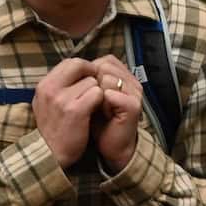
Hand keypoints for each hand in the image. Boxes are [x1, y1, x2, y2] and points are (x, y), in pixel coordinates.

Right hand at [31, 58, 104, 168]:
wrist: (51, 154)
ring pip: (92, 81)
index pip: (70, 62)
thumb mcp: (46, 104)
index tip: (88, 79)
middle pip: (80, 65)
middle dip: (92, 75)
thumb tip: (77, 70)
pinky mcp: (75, 110)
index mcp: (43, 85)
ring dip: (96, 92)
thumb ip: (58, 86)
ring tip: (91, 107)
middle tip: (94, 89)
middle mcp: (50, 89)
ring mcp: (62, 99)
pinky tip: (95, 112)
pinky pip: (97, 93)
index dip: (84, 68)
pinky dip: (100, 102)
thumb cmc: (54, 129)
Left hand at [89, 53, 142, 168]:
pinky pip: (110, 94)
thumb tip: (71, 68)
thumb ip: (87, 80)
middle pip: (103, 66)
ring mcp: (134, 92)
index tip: (85, 93)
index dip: (88, 74)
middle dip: (90, 83)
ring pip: (106, 79)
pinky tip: (102, 114)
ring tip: (97, 109)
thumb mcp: (90, 96)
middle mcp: (130, 80)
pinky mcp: (133, 105)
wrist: (111, 146)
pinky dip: (101, 105)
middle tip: (91, 102)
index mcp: (122, 76)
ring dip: (95, 95)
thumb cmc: (98, 121)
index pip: (104, 60)